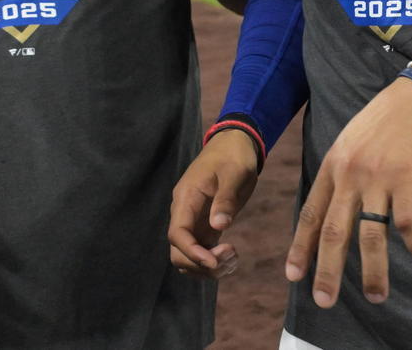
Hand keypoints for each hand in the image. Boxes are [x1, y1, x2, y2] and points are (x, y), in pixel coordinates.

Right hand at [168, 129, 258, 278]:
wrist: (234, 144)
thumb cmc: (234, 155)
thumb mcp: (235, 173)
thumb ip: (226, 198)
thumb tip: (219, 226)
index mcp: (187, 197)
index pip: (177, 233)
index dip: (192, 252)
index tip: (213, 261)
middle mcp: (185, 212)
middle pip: (178, 252)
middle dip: (201, 264)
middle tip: (230, 257)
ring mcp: (194, 221)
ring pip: (188, 257)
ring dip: (207, 267)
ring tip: (233, 259)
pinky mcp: (205, 226)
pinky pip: (201, 252)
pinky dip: (213, 262)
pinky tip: (231, 258)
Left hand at [286, 76, 411, 307]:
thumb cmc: (386, 121)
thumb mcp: (351, 141)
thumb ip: (341, 173)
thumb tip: (334, 207)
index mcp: (333, 166)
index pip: (311, 213)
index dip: (301, 246)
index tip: (293, 275)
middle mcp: (351, 175)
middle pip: (334, 230)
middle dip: (327, 270)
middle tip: (323, 301)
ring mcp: (379, 178)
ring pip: (371, 234)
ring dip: (374, 271)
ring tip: (376, 296)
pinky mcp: (408, 179)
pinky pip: (409, 222)